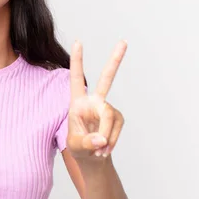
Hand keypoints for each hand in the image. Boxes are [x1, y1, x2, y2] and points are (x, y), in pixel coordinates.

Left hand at [66, 40, 127, 159]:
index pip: (76, 79)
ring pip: (110, 117)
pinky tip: (105, 149)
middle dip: (115, 61)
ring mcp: (108, 108)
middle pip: (107, 79)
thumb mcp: (75, 146)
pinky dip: (112, 142)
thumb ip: (85, 142)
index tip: (78, 42)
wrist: (91, 157)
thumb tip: (101, 139)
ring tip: (98, 150)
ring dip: (105, 137)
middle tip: (124, 41)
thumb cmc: (78, 147)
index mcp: (77, 102)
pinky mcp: (117, 117)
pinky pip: (116, 129)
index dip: (77, 61)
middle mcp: (94, 101)